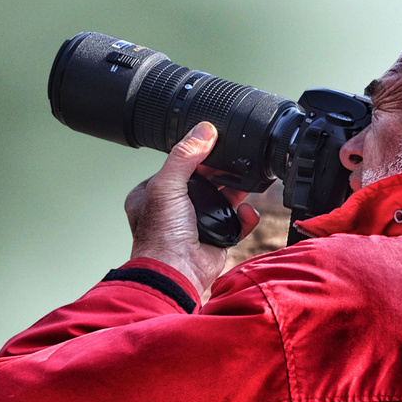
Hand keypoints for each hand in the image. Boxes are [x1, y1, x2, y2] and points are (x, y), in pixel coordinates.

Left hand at [123, 121, 259, 299]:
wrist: (176, 272)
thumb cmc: (161, 234)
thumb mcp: (167, 184)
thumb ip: (185, 156)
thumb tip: (203, 130)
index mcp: (153, 193)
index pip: (179, 166)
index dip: (197, 155)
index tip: (215, 143)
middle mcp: (174, 208)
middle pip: (204, 182)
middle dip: (222, 173)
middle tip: (237, 161)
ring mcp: (195, 224)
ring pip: (222, 200)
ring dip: (237, 192)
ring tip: (248, 182)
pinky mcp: (215, 238)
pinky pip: (236, 223)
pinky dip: (245, 217)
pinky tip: (248, 211)